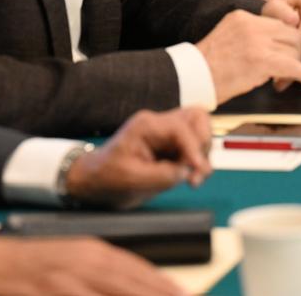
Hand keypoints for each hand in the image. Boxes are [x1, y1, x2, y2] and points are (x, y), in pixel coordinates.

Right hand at [0, 236, 183, 295]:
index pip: (139, 270)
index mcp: (92, 251)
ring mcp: (61, 278)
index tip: (187, 295)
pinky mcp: (42, 290)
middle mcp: (82, 262)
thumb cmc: (29, 268)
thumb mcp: (70, 263)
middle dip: (160, 294)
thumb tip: (140, 286)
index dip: (165, 286)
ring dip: (135, 294)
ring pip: (108, 289)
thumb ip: (102, 275)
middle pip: (130, 283)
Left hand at [63, 107, 212, 208]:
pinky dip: (198, 161)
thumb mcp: (132, 179)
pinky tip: (189, 177)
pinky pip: (194, 146)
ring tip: (194, 178)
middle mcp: (158, 124)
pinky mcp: (170, 146)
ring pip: (199, 130)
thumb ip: (163, 175)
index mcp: (146, 126)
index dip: (194, 148)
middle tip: (197, 171)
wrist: (96, 181)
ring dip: (203, 153)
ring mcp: (166, 134)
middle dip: (203, 144)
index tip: (198, 170)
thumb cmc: (108, 177)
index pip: (180, 128)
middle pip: (196, 118)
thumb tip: (187, 171)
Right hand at [196, 9, 300, 101]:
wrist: (193, 76)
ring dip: (297, 62)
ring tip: (293, 75)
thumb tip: (271, 44)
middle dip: (295, 50)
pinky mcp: (261, 61)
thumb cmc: (207, 65)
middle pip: (289, 33)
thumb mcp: (227, 37)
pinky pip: (292, 65)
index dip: (286, 38)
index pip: (277, 22)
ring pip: (293, 48)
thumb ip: (248, 34)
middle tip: (292, 64)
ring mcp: (256, 42)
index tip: (289, 48)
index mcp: (242, 17)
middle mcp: (250, 25)